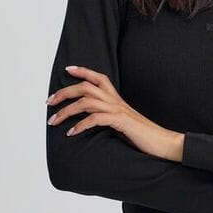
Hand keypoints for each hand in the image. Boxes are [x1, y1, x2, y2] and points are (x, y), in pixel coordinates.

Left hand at [46, 65, 178, 158]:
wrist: (164, 143)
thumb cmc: (144, 136)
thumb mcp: (123, 124)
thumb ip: (109, 119)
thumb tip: (93, 122)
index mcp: (117, 100)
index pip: (99, 78)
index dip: (83, 71)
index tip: (67, 70)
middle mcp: (116, 101)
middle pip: (86, 87)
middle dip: (64, 92)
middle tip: (49, 102)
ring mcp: (118, 110)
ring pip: (86, 102)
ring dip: (66, 111)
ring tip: (54, 121)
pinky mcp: (121, 121)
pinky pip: (95, 119)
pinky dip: (80, 125)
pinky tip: (72, 133)